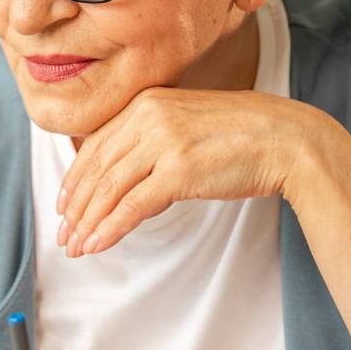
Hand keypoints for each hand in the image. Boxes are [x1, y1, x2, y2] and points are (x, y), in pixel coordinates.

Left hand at [56, 86, 324, 256]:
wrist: (287, 138)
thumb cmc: (242, 136)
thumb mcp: (187, 125)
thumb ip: (152, 143)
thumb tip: (123, 181)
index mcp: (147, 102)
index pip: (95, 145)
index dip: (74, 180)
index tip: (64, 205)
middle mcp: (149, 117)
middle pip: (96, 169)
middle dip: (75, 207)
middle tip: (63, 234)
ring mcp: (163, 142)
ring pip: (108, 189)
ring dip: (87, 223)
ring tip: (76, 247)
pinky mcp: (179, 170)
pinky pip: (131, 206)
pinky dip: (109, 229)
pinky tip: (97, 245)